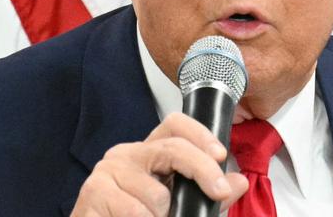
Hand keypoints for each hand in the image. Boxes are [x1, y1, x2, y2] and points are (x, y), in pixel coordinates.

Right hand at [71, 112, 247, 215]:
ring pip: (157, 194)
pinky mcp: (94, 192)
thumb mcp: (178, 207)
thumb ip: (208, 195)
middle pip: (172, 148)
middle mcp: (127, 154)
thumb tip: (239, 182)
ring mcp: (108, 170)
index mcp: (148, 153)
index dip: (200, 133)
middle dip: (201, 169)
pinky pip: (135, 211)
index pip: (174, 124)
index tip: (220, 155)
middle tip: (218, 193)